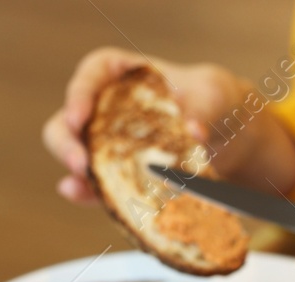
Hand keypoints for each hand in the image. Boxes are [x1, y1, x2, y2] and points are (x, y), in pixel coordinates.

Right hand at [42, 47, 294, 203]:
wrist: (228, 136)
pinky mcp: (118, 173)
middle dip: (66, 141)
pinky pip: (95, 183)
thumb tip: (193, 132)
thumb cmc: (214, 102)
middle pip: (70, 119)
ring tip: (83, 181)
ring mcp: (108, 143)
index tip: (79, 115)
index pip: (93, 73)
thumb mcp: (213, 97)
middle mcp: (107, 107)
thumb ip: (202, 109)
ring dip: (75, 170)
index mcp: (125, 74)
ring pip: (75, 152)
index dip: (78, 93)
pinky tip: (81, 195)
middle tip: (80, 162)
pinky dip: (87, 191)